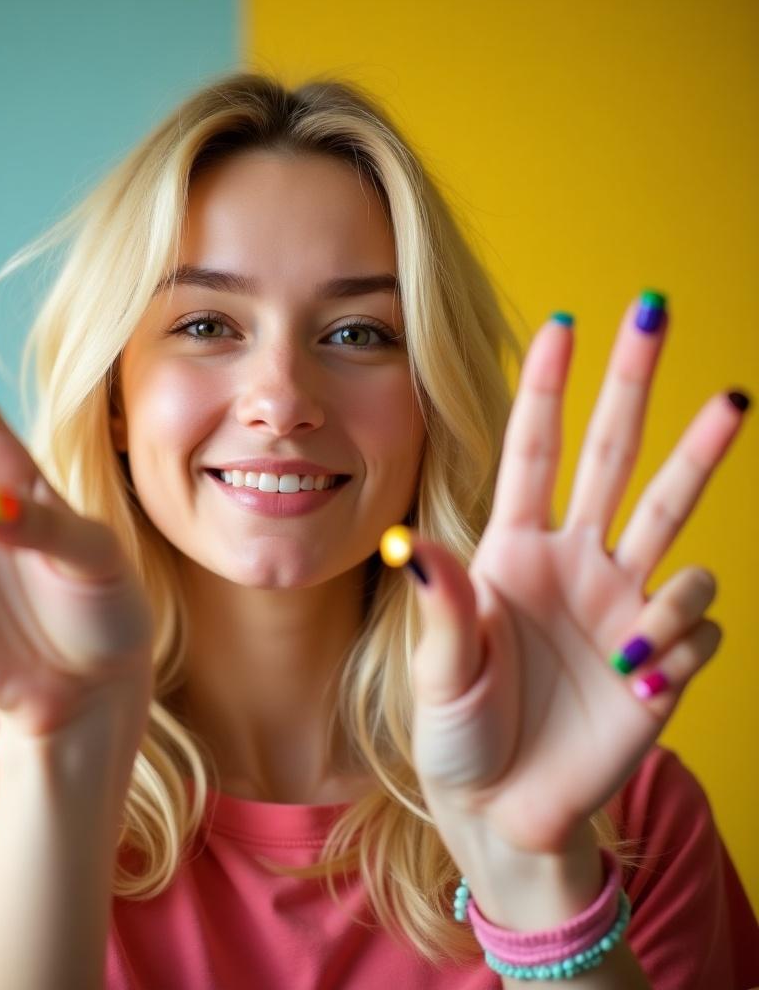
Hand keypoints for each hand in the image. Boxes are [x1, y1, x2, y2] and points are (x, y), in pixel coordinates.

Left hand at [399, 296, 747, 864]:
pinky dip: (677, 643)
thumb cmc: (457, 730)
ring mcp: (623, 604)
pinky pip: (697, 619)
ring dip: (693, 521)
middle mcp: (575, 560)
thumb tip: (417, 544)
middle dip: (636, 384)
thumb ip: (441, 606)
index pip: (536, 450)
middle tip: (658, 309)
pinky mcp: (662, 655)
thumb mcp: (438, 667)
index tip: (566, 320)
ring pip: (677, 517)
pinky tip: (638, 683)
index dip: (550, 386)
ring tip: (637, 636)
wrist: (502, 806)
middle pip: (615, 453)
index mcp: (514, 549)